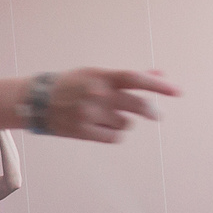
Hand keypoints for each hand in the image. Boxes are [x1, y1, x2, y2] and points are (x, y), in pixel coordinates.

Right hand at [40, 69, 179, 142]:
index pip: (135, 78)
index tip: (177, 91)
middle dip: (151, 111)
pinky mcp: (84, 131)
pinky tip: (99, 127)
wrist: (36, 101)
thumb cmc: (71, 84)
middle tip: (158, 115)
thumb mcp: (96, 75)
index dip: (158, 85)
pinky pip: (114, 137)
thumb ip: (128, 77)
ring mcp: (90, 113)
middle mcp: (97, 94)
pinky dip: (112, 133)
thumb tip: (160, 75)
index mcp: (101, 76)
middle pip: (137, 105)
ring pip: (125, 123)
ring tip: (105, 116)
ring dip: (122, 121)